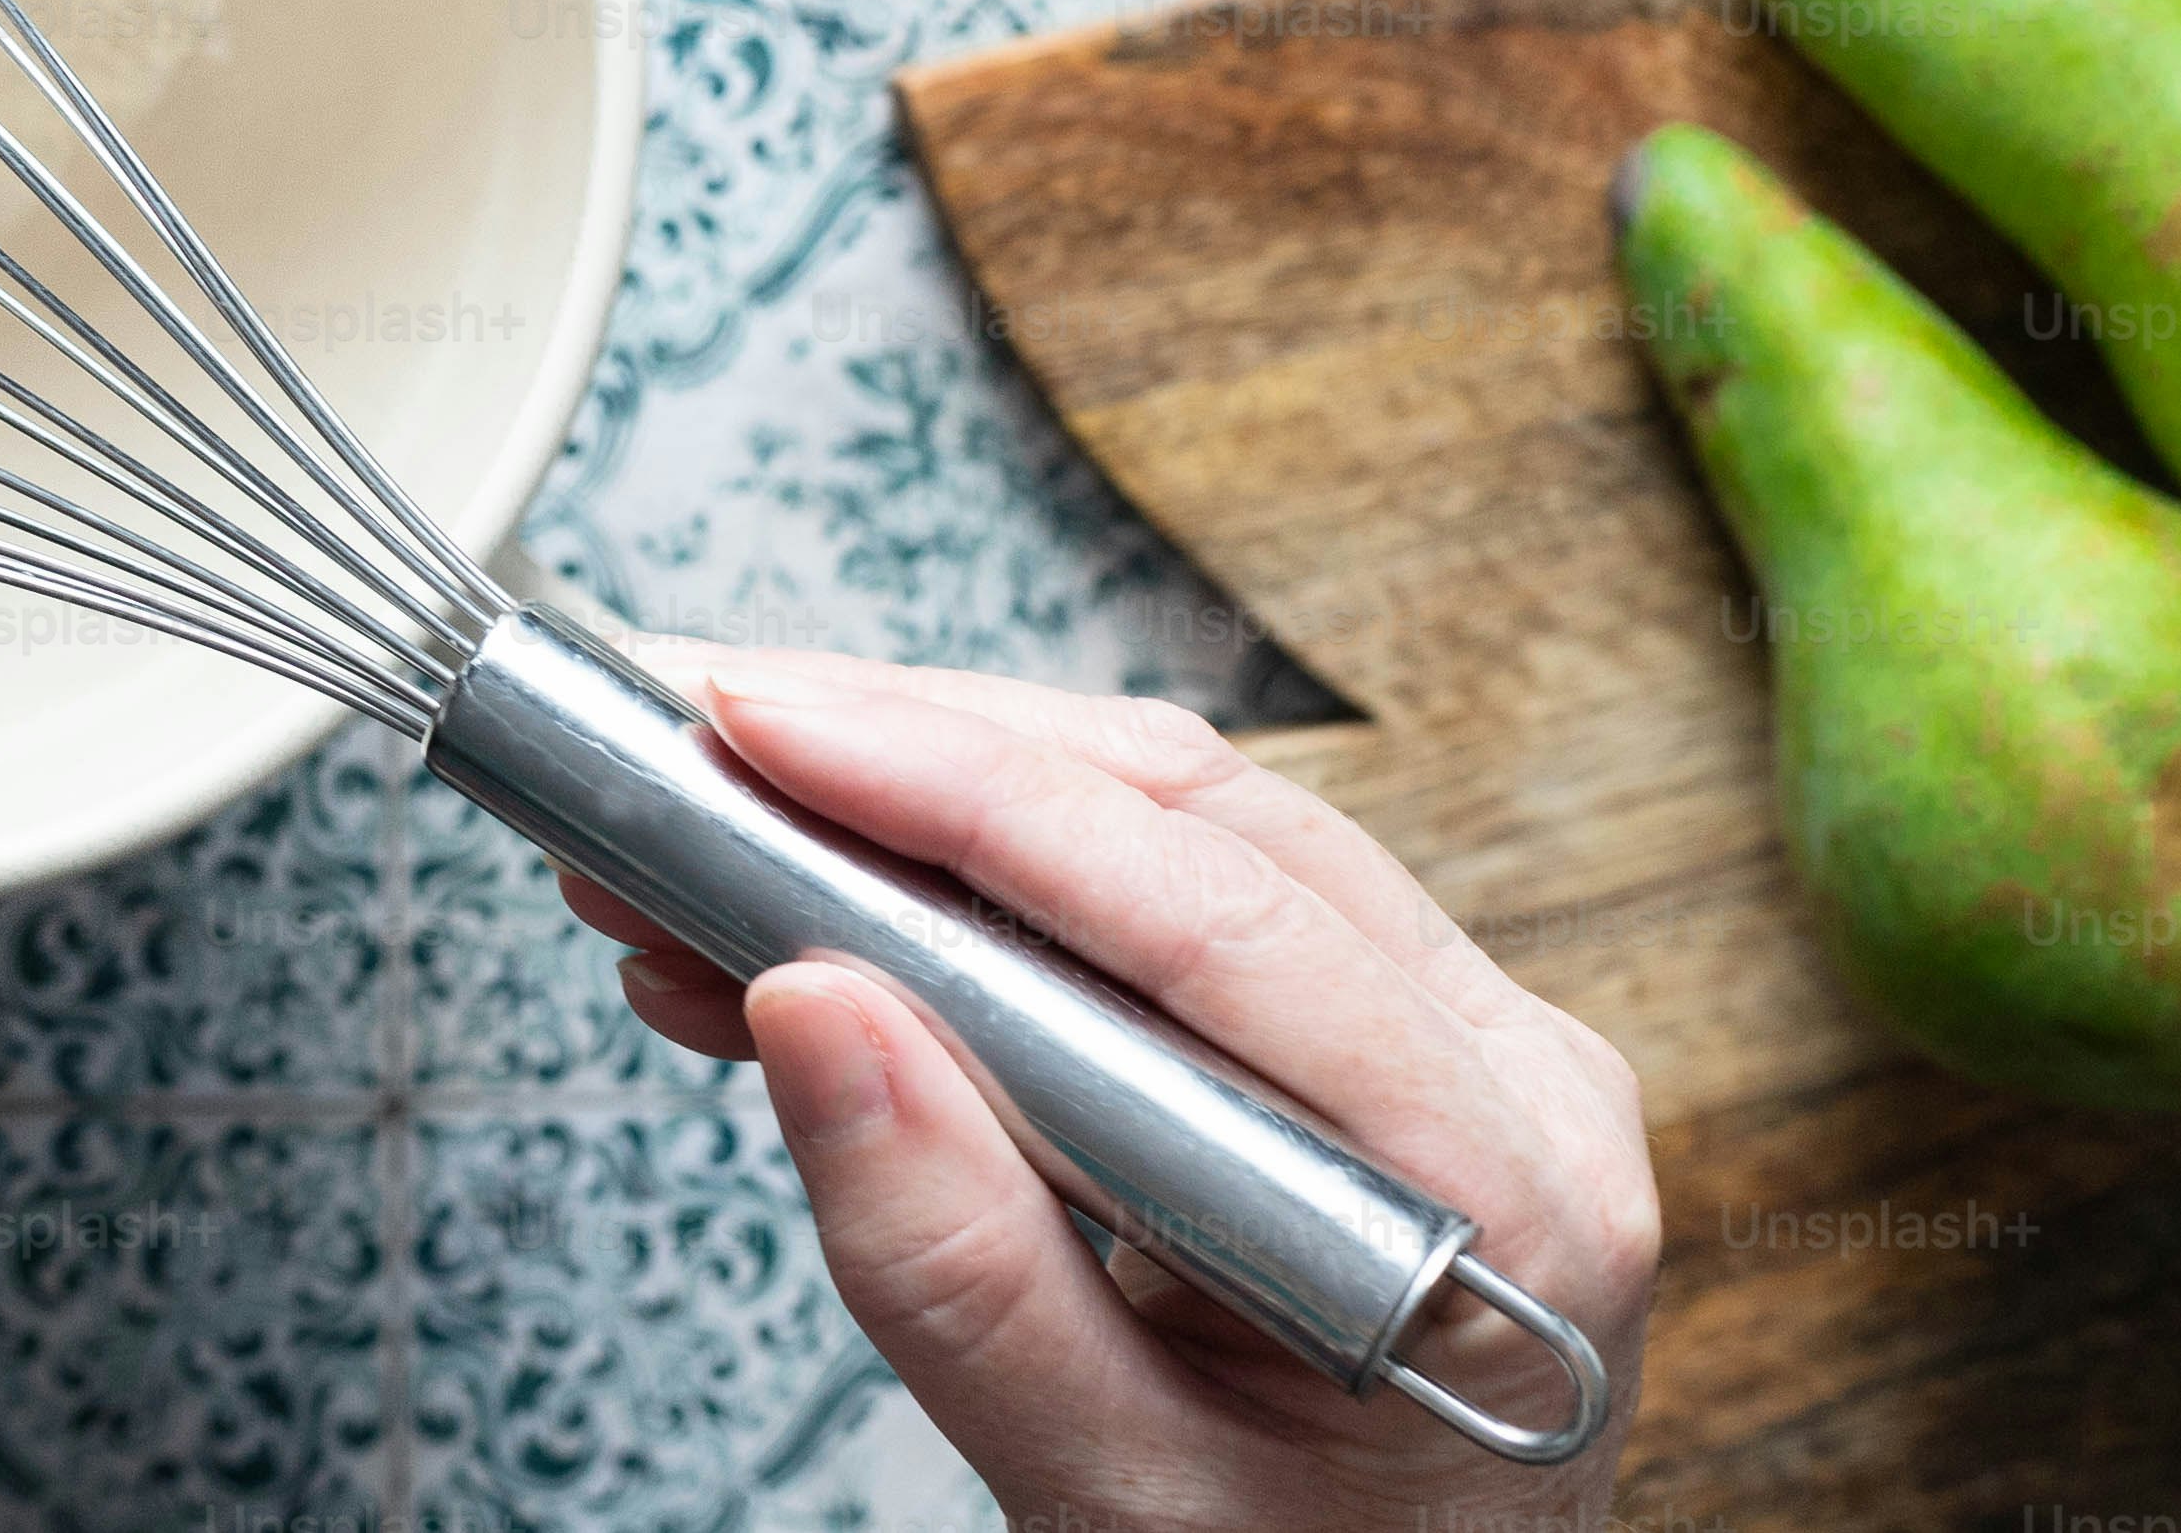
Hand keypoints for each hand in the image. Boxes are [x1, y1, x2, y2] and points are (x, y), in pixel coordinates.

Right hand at [562, 648, 1657, 1532]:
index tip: (756, 731)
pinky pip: (1144, 901)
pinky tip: (791, 916)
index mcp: (1504, 1196)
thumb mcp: (1108, 1492)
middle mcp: (1508, 1076)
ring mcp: (1444, 1045)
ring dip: (907, 807)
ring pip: (1154, 826)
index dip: (962, 792)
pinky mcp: (1351, 1045)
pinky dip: (950, 888)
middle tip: (682, 734)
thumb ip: (956, 1271)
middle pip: (1185, 821)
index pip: (1215, 914)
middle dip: (900, 757)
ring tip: (693, 830)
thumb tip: (806, 1000)